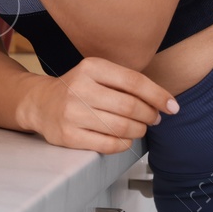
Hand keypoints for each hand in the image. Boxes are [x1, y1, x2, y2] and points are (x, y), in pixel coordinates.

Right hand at [17, 57, 178, 153]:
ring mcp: (72, 113)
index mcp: (90, 67)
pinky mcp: (68, 135)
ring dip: (139, 130)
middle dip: (149, 115)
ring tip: (140, 128)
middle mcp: (79, 88)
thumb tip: (165, 101)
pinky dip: (124, 143)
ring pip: (121, 127)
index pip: (133, 81)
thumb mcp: (97, 73)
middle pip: (130, 107)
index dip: (158, 95)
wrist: (40, 103)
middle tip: (154, 118)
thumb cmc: (77, 88)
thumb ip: (126, 82)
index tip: (172, 106)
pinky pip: (108, 144)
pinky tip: (125, 138)